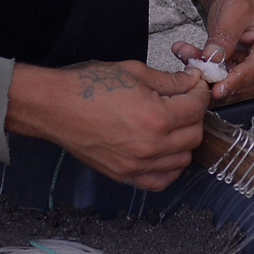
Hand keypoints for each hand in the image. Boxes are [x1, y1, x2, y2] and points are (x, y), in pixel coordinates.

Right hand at [6, 59, 208, 190]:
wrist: (53, 107)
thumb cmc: (87, 86)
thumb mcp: (133, 72)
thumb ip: (168, 80)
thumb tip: (191, 82)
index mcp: (156, 117)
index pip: (197, 107)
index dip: (199, 93)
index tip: (194, 87)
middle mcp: (151, 146)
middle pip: (195, 135)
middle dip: (194, 116)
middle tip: (183, 103)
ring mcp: (137, 164)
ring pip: (183, 159)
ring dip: (184, 141)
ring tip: (173, 125)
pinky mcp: (124, 174)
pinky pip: (161, 180)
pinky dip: (169, 168)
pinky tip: (164, 151)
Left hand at [183, 0, 253, 99]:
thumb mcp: (235, 10)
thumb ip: (225, 36)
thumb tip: (213, 58)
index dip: (236, 81)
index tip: (218, 89)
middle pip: (244, 83)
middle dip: (217, 77)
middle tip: (196, 71)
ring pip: (229, 80)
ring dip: (207, 70)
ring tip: (187, 54)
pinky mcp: (240, 67)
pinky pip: (221, 74)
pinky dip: (204, 65)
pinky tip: (188, 53)